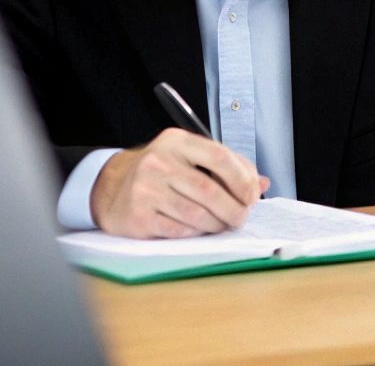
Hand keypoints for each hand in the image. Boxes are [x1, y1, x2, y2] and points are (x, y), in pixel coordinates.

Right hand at [90, 128, 270, 237]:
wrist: (111, 188)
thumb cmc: (161, 173)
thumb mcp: (189, 158)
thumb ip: (227, 167)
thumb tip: (263, 183)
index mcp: (177, 141)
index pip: (220, 157)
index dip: (243, 179)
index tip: (252, 195)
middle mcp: (159, 162)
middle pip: (210, 190)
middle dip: (234, 209)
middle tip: (242, 217)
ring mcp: (145, 189)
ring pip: (197, 214)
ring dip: (217, 224)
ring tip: (223, 225)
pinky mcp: (138, 216)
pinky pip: (179, 230)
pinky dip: (195, 233)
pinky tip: (198, 229)